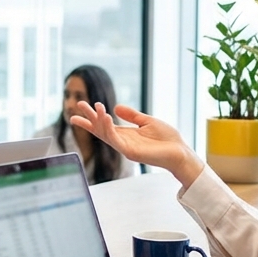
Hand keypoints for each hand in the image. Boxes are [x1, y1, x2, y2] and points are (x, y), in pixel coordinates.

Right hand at [70, 103, 204, 186]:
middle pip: (100, 129)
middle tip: (77, 104)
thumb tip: (115, 107)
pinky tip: (106, 117)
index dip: (92, 117)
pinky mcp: (131, 152)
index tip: (80, 109)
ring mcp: (125, 148)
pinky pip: (115, 139)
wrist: (180, 152)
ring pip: (106, 133)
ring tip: (94, 107)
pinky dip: (109, 129)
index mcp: (126, 135)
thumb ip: (132, 115)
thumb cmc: (167, 139)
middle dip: (88, 118)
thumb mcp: (148, 122)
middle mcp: (123, 142)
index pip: (105, 125)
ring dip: (98, 120)